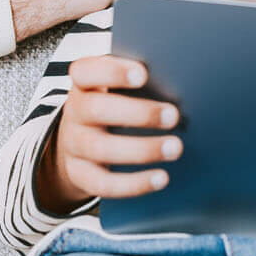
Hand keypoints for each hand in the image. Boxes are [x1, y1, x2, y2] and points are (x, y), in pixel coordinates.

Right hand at [33, 54, 181, 212]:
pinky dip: (134, 183)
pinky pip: (103, 183)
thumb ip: (139, 81)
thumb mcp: (116, 88)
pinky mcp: (80, 175)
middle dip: (138, 113)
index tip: (143, 74)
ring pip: (101, 149)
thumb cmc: (112, 105)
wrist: (78, 142)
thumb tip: (182, 81)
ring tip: (174, 147)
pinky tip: (161, 178)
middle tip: (173, 115)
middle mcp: (74, 112)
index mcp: (83, 84)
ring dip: (142, 149)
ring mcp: (74, 145)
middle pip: (96, 110)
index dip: (112, 72)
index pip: (85, 71)